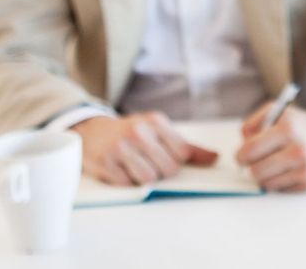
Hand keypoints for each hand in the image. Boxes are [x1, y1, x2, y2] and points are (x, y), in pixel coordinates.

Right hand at [72, 112, 217, 185]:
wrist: (91, 131)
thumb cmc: (131, 133)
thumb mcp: (159, 131)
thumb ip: (187, 147)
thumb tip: (214, 159)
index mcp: (156, 121)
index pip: (182, 152)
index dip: (177, 161)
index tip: (166, 157)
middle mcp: (139, 131)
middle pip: (168, 168)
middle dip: (161, 171)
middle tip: (149, 163)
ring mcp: (121, 147)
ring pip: (149, 178)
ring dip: (144, 178)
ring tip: (135, 167)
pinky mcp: (105, 163)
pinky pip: (127, 184)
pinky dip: (127, 182)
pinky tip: (121, 170)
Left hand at [236, 106, 305, 191]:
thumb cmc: (303, 125)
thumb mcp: (280, 112)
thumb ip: (255, 123)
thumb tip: (242, 143)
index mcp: (289, 126)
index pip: (249, 151)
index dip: (242, 155)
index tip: (243, 156)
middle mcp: (299, 147)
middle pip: (255, 171)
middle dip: (253, 167)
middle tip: (258, 161)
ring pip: (266, 183)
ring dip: (266, 176)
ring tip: (276, 164)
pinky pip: (280, 189)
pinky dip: (280, 181)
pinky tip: (290, 170)